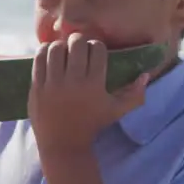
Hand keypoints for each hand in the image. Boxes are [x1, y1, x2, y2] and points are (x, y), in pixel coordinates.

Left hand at [28, 34, 149, 156]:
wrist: (63, 144)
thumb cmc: (92, 125)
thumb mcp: (116, 111)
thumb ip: (135, 94)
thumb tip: (145, 74)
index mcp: (94, 85)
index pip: (97, 49)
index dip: (96, 45)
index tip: (93, 50)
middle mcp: (73, 82)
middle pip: (76, 44)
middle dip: (79, 40)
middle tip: (78, 46)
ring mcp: (53, 84)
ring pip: (56, 48)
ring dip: (61, 44)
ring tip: (63, 50)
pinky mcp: (37, 87)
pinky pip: (39, 59)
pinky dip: (44, 51)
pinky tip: (49, 53)